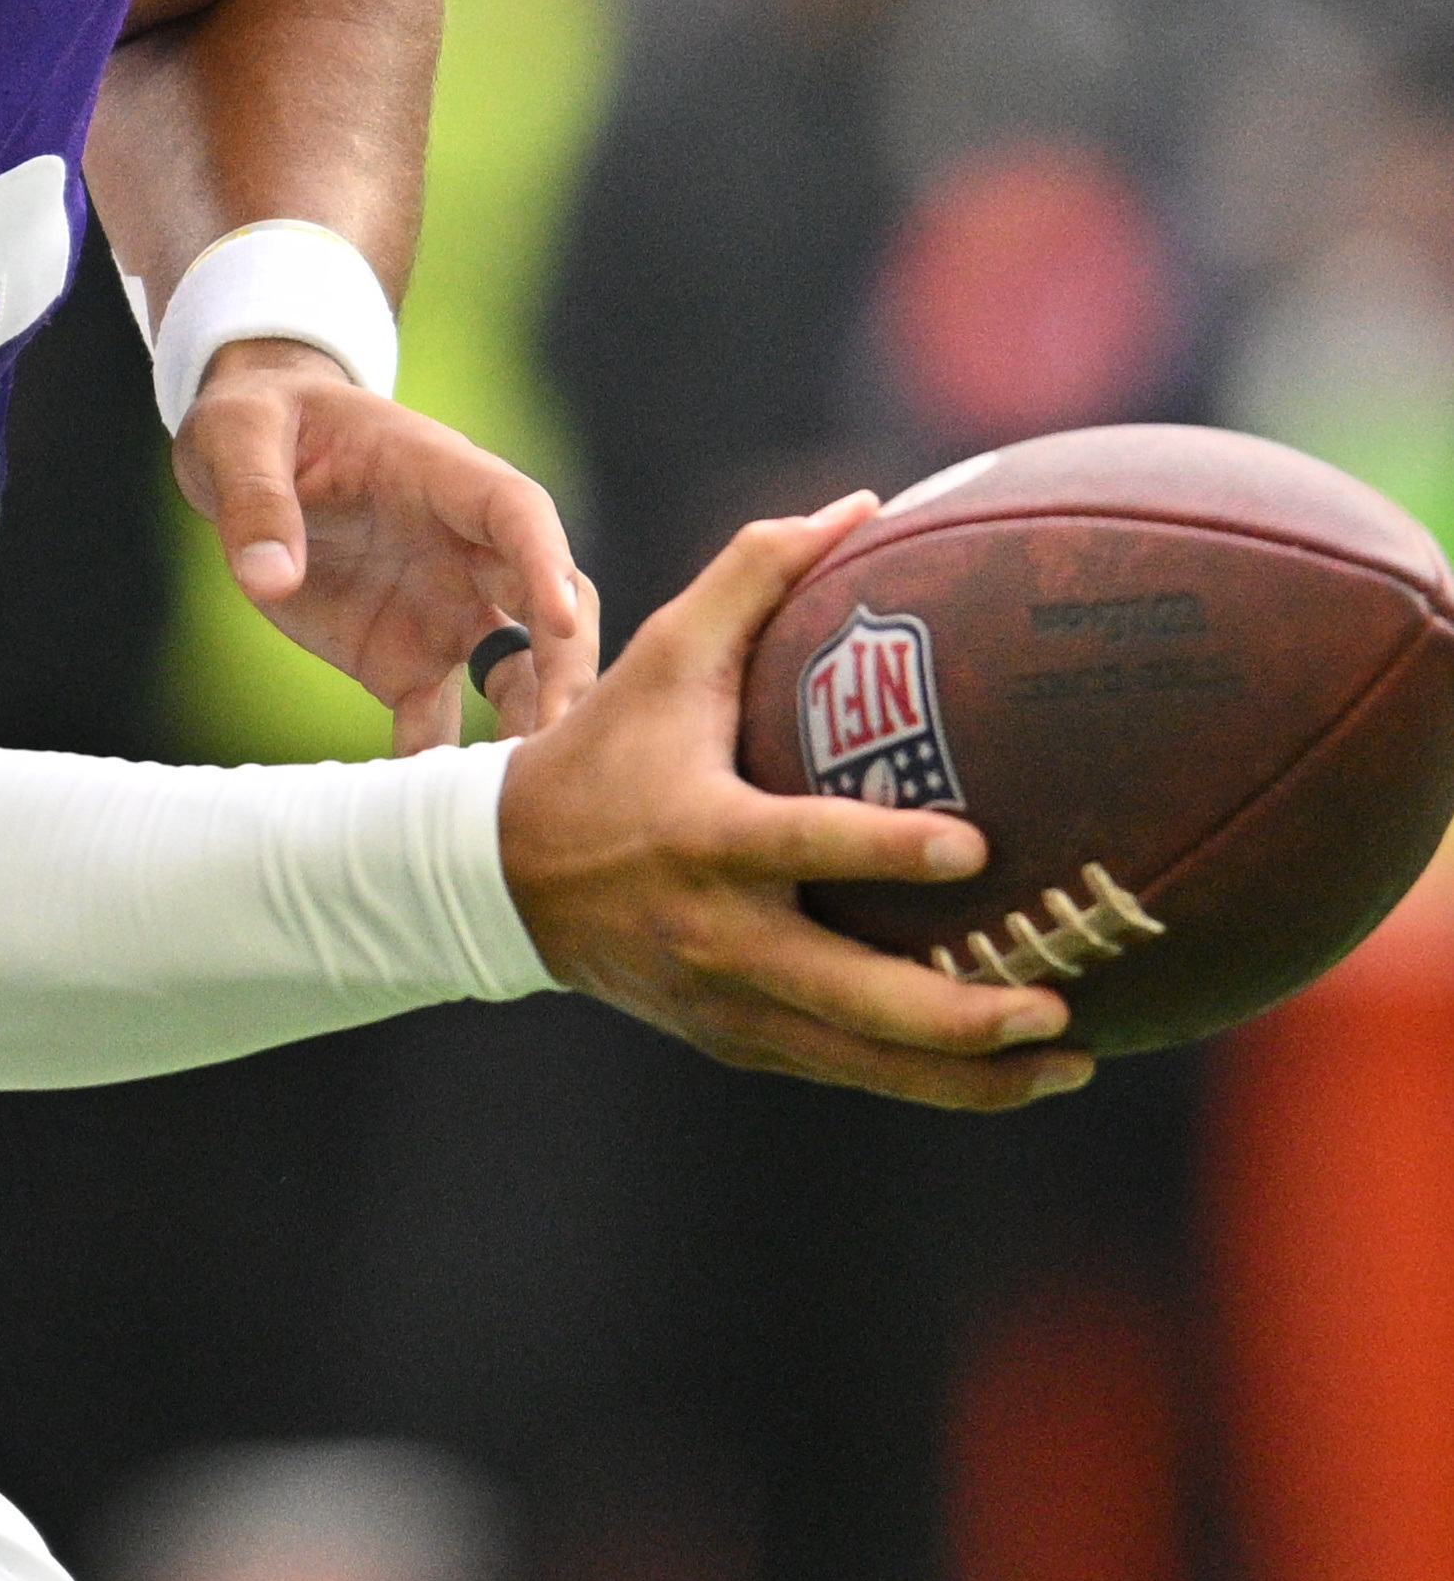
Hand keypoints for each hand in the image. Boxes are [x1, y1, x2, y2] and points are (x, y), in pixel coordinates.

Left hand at [175, 338, 597, 756]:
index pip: (517, 512)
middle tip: (560, 730)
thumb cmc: (259, 422)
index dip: (546, 563)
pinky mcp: (403, 658)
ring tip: (520, 790)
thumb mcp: (238, 434)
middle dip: (563, 664)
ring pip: (513, 671)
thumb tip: (268, 578)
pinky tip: (434, 814)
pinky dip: (439, 761)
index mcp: (442, 473)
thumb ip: (255, 499)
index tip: (564, 617)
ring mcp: (443, 608)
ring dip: (525, 723)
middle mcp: (465, 547)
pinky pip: (435, 716)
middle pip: (544, 603)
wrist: (247, 454)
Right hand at [495, 497, 1094, 1111]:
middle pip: (851, 1002)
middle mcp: (719, 936)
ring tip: (1074, 1062)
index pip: (803, 848)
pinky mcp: (736, 1043)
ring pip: (862, 1062)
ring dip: (969, 1076)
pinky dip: (927, 1080)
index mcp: (705, 836)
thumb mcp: (664, 653)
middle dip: (959, 1018)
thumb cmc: (605, 749)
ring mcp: (729, 1004)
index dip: (886, 852)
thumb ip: (755, 574)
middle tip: (1056, 1005)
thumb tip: (863, 500)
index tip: (975, 847)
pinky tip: (1010, 1072)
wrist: (507, 880)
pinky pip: (845, 1070)